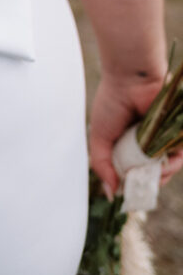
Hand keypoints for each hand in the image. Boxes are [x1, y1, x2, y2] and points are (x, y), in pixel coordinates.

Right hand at [89, 73, 182, 198]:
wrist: (130, 79)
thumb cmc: (112, 103)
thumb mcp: (100, 138)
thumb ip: (102, 165)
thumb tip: (111, 194)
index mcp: (127, 144)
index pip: (133, 172)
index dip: (133, 184)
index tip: (130, 191)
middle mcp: (146, 143)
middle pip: (153, 174)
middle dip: (149, 184)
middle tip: (143, 185)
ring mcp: (162, 139)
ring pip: (168, 167)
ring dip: (163, 176)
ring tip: (156, 174)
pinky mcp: (176, 133)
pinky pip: (180, 154)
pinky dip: (175, 163)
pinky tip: (166, 164)